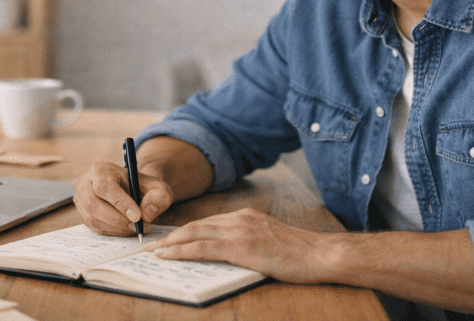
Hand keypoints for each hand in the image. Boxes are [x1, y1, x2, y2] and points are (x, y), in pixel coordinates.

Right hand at [73, 161, 173, 236]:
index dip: (120, 203)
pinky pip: (95, 228)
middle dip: (118, 219)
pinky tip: (127, 229)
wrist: (134, 190)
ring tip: (137, 228)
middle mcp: (85, 183)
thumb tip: (146, 214)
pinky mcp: (84, 215)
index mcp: (100, 169)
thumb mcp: (157, 187)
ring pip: (93, 219)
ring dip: (117, 228)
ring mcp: (81, 200)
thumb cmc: (143, 187)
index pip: (104, 187)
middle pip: (93, 204)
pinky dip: (113, 232)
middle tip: (138, 226)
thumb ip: (158, 198)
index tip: (137, 216)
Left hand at [145, 208, 339, 283]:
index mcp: (246, 217)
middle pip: (195, 225)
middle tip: (152, 246)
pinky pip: (202, 247)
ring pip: (194, 234)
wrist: (321, 254)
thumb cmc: (301, 254)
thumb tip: (229, 254)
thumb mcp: (270, 242)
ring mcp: (239, 231)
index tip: (170, 239)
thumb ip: (249, 243)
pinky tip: (168, 256)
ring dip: (170, 243)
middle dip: (171, 236)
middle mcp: (239, 219)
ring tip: (153, 252)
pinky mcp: (240, 246)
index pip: (207, 223)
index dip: (186, 231)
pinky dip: (181, 251)